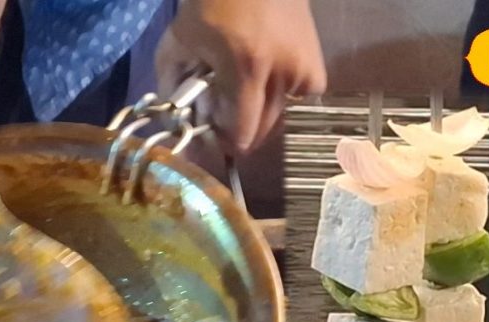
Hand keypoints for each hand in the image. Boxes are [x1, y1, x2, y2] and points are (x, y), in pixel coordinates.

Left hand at [156, 0, 325, 153]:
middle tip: (224, 114)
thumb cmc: (212, 1)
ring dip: (261, 113)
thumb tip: (173, 123)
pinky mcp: (316, 64)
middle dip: (242, 129)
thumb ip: (172, 85)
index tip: (214, 136)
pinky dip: (284, 97)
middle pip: (263, 129)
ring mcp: (304, 69)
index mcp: (247, 68)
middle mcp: (282, 72)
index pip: (244, 132)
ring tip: (245, 91)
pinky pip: (300, 99)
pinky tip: (269, 79)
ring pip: (281, 116)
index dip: (226, 141)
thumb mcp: (180, 40)